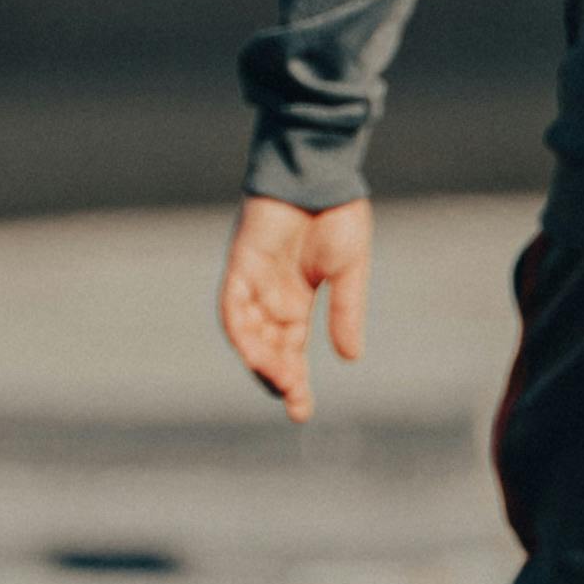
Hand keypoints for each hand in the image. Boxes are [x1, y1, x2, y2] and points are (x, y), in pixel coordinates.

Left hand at [218, 194, 371, 422]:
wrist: (318, 172)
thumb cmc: (336, 214)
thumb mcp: (349, 272)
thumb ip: (347, 312)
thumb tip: (351, 358)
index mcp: (296, 302)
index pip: (291, 352)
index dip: (295, 382)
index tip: (303, 412)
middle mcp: (270, 298)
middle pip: (269, 350)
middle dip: (280, 379)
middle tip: (295, 403)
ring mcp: (252, 282)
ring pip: (249, 334)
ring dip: (262, 361)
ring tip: (282, 382)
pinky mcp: (239, 265)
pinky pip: (232, 306)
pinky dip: (241, 331)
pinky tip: (255, 354)